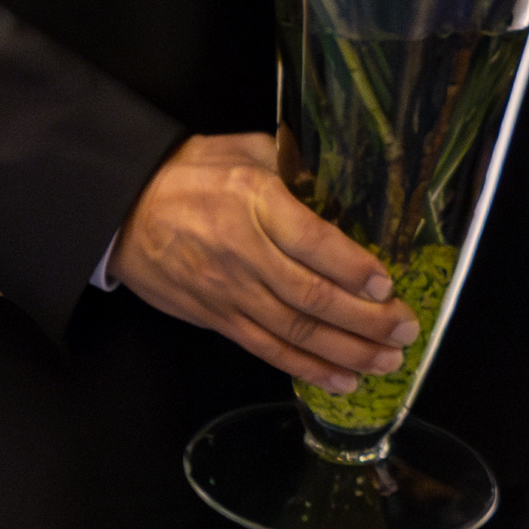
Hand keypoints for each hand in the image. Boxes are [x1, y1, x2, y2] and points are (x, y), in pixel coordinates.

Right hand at [110, 128, 415, 389]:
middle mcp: (243, 252)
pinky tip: (343, 379)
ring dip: (347, 351)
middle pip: (311, 296)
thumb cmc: (190, 173)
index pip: (311, 241)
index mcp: (253, 200)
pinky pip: (267, 350)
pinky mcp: (217, 319)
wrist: (122, 210)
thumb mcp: (245, 150)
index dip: (352, 267)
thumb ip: (294, 165)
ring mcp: (228, 293)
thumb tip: (343, 181)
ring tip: (388, 361)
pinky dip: (307, 368)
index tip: (386, 283)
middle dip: (365, 319)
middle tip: (406, 329)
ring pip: (294, 332)